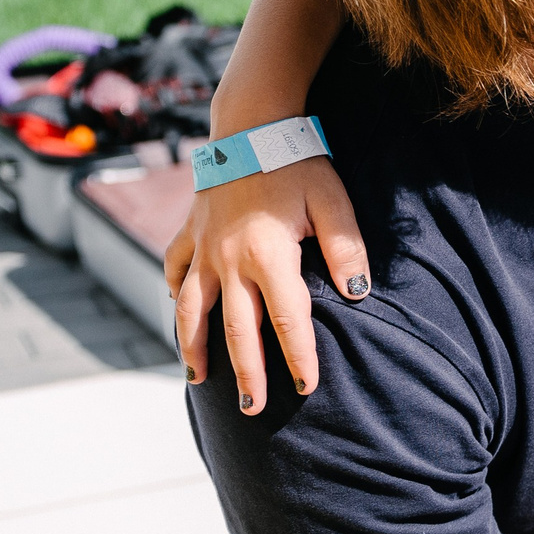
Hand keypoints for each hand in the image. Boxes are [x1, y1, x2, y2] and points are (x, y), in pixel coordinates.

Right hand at [165, 154, 368, 412]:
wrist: (249, 123)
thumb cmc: (297, 162)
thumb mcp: (333, 202)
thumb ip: (347, 249)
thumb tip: (359, 293)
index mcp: (268, 256)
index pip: (287, 321)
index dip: (299, 358)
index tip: (307, 388)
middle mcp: (229, 260)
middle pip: (236, 329)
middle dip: (245, 373)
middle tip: (253, 409)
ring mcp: (202, 248)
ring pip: (192, 310)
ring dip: (194, 347)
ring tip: (200, 380)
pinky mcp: (189, 232)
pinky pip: (175, 271)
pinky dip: (175, 295)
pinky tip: (178, 312)